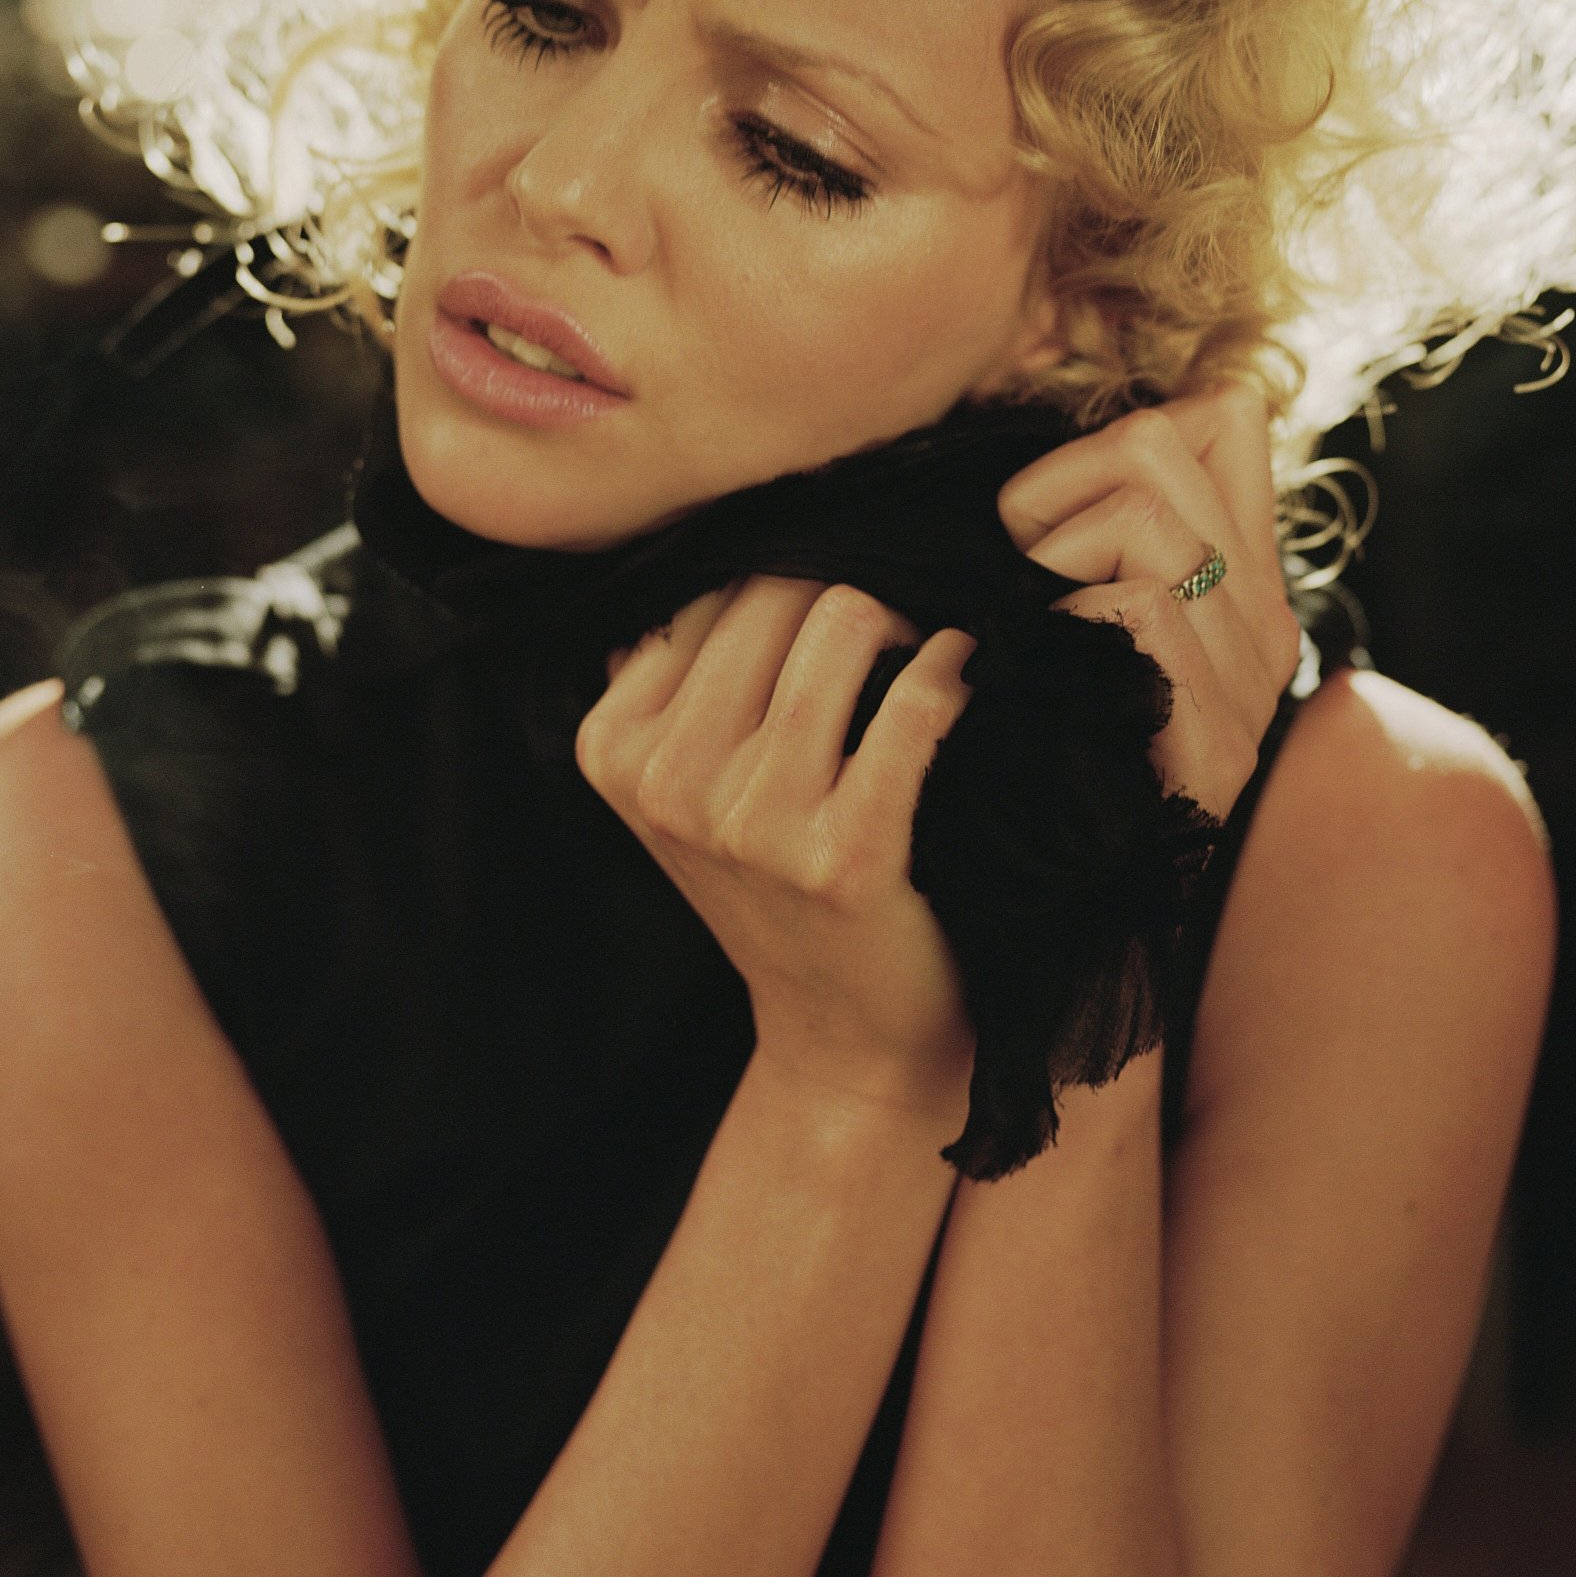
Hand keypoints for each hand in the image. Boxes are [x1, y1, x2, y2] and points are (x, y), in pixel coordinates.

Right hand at [575, 576, 979, 1118]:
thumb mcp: (688, 787)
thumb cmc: (777, 886)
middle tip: (894, 621)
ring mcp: (751, 823)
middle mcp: (669, 781)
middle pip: (774, 589)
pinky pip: (914, 703)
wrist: (842, 1032)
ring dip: (904, 619)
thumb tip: (698, 544)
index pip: (706, 587)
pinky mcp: (844, 854)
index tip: (833, 604)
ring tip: (924, 648)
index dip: (784, 572)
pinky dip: (951, 672)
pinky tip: (963, 679)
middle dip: (847, 585)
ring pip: (842, 621)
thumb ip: (676, 675)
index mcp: (612, 747)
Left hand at [996, 385, 1301, 818]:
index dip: (1123, 428)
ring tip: (1030, 623)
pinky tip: (1047, 679)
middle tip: (1020, 570)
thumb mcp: (1082, 626)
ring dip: (1051, 557)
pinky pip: (1138, 610)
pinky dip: (1066, 627)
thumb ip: (1095, 541)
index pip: (1227, 413)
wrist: (1084, 919)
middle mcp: (1263, 617)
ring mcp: (1248, 681)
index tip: (1058, 513)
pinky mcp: (1217, 743)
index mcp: (1241, 577)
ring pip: (1143, 518)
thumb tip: (1042, 451)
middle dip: (1056, 486)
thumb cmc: (1052, 757)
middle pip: (1159, 442)